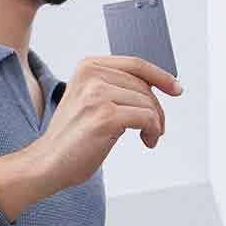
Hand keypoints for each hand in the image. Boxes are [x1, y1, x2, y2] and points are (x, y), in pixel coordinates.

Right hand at [33, 56, 181, 190]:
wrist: (49, 162)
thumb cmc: (73, 136)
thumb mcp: (91, 100)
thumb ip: (115, 86)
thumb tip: (154, 84)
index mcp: (87, 66)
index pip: (135, 64)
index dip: (160, 75)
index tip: (176, 88)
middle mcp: (91, 75)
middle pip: (144, 86)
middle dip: (157, 109)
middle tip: (156, 129)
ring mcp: (97, 95)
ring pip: (148, 103)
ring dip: (155, 123)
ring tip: (148, 137)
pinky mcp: (106, 117)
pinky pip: (147, 118)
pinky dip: (153, 131)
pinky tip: (147, 141)